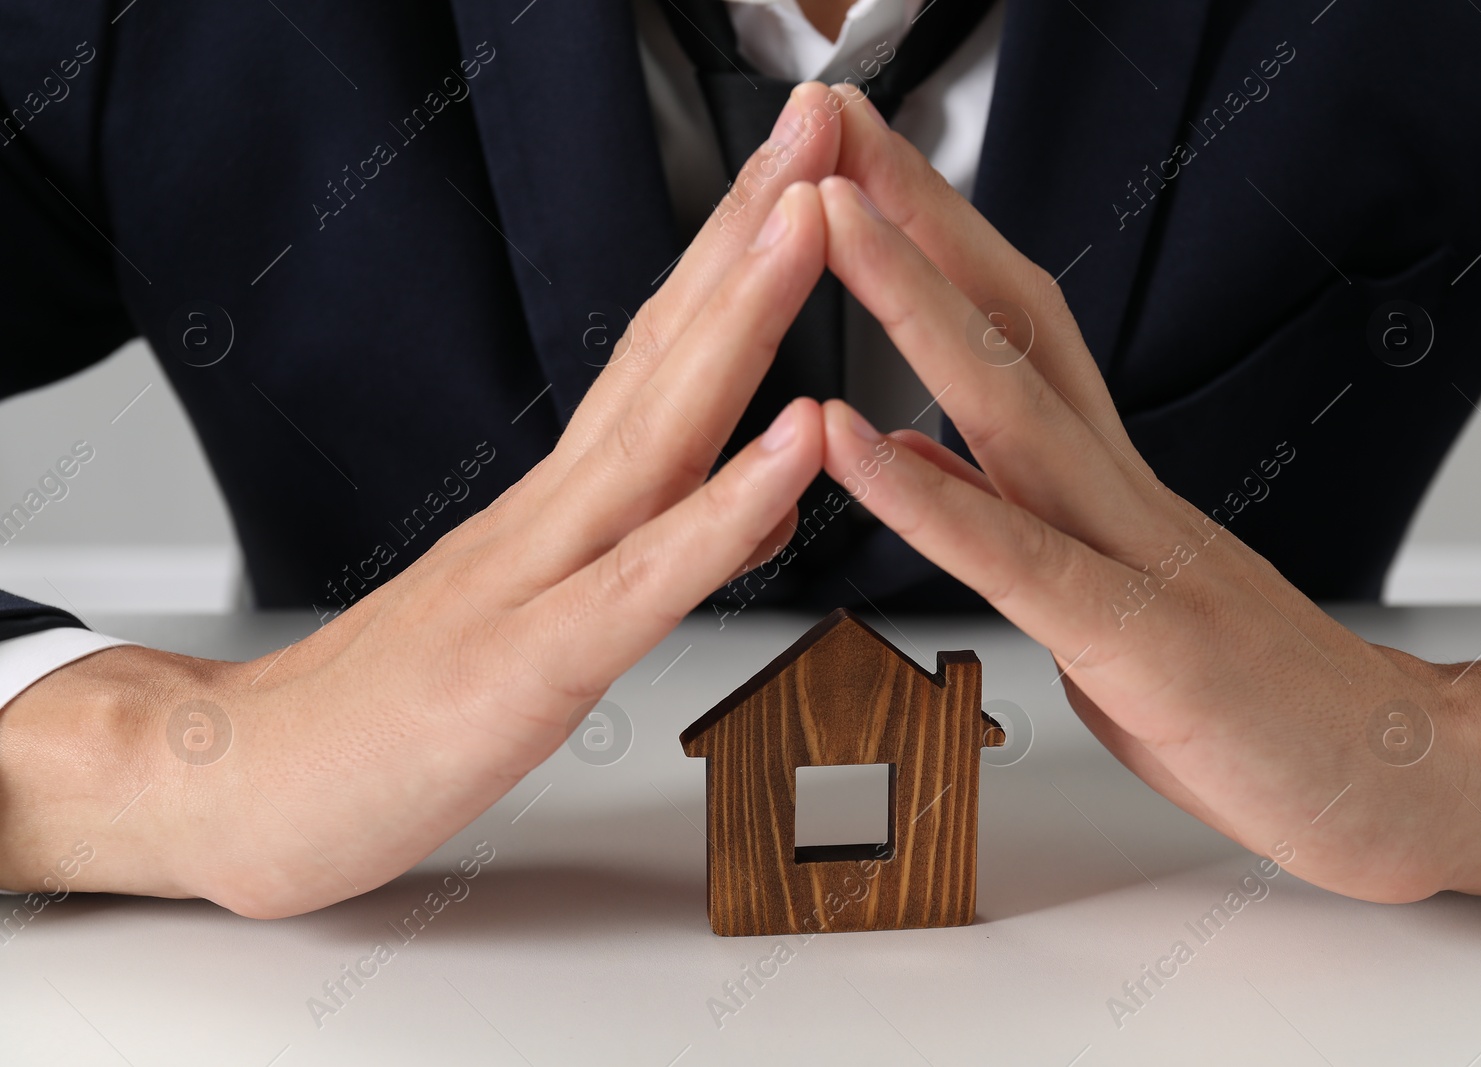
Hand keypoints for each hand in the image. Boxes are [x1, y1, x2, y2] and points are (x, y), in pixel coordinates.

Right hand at [0, 84, 851, 916]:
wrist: (236, 786)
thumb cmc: (388, 712)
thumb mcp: (549, 625)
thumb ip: (654, 555)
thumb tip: (754, 501)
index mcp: (561, 504)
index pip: (661, 353)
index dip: (738, 255)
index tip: (807, 171)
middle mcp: (551, 515)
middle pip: (666, 353)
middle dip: (754, 232)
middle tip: (823, 123)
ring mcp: (532, 579)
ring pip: (657, 431)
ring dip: (744, 316)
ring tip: (812, 216)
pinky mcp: (524, 668)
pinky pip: (642, 578)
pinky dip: (723, 506)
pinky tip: (794, 441)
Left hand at [812, 85, 1480, 900]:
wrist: (1380, 774)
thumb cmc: (1233, 690)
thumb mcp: (1100, 590)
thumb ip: (1013, 519)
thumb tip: (928, 462)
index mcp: (1097, 479)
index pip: (1008, 327)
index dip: (928, 239)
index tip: (853, 170)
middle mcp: (1114, 487)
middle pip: (1008, 321)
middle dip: (914, 216)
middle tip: (831, 127)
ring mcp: (1134, 551)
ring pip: (1013, 404)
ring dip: (914, 304)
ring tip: (831, 222)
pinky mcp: (1139, 640)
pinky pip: (1019, 558)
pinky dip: (929, 498)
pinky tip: (851, 440)